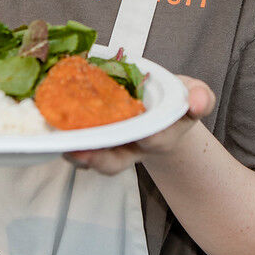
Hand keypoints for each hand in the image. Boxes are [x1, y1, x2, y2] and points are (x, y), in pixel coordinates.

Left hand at [64, 75, 214, 175]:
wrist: (156, 107)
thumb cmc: (175, 99)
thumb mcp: (193, 93)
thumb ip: (200, 97)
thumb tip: (199, 101)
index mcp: (160, 135)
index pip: (154, 140)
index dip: (148, 139)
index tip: (142, 136)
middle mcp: (133, 146)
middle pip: (116, 160)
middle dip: (100, 159)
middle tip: (82, 152)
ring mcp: (112, 144)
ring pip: (94, 157)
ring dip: (78, 154)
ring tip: (63, 146)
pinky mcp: (93, 135)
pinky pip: (79, 142)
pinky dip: (66, 138)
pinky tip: (53, 127)